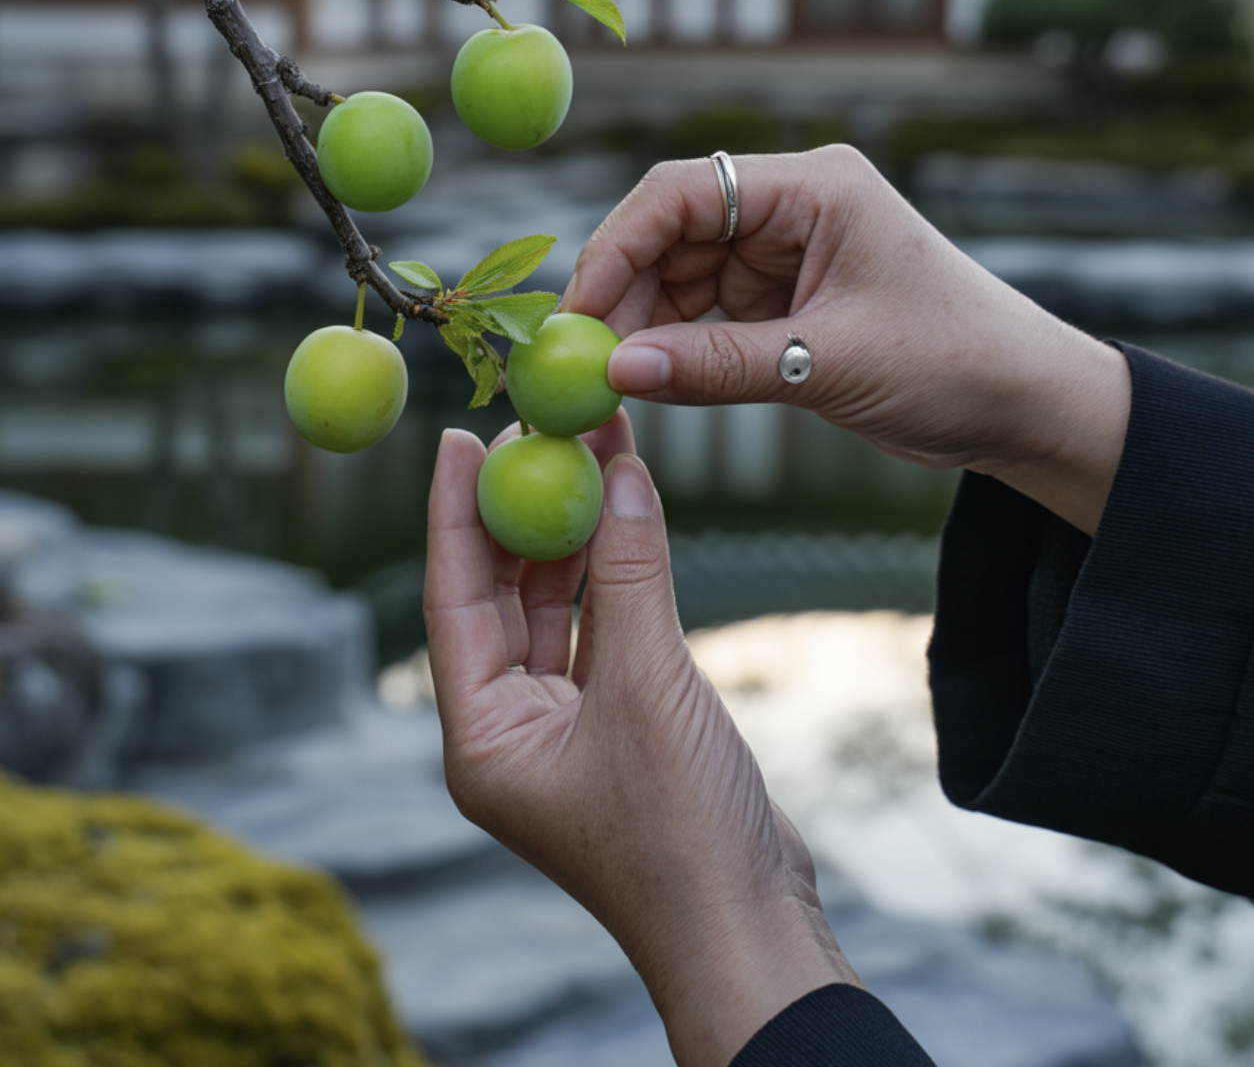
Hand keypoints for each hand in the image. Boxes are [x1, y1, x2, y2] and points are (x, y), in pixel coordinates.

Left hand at [424, 410, 857, 1066]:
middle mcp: (513, 729)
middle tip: (539, 432)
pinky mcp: (622, 724)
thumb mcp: (648, 685)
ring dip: (576, 536)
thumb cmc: (680, 833)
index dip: (453, 513)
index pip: (452, 600)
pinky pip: (605, 630)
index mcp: (482, 737)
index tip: (457, 437)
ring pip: (557, 609)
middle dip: (521, 512)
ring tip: (594, 453)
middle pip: (501, 596)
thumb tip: (619, 472)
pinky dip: (617, 575)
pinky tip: (630, 516)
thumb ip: (628, 575)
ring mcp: (568, 727)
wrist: (750, 925)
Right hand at [563, 147, 1129, 534]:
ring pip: (682, 276)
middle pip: (673, 233)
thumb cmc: (954, 363)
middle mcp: (794, 207)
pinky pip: (709, 314)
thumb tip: (614, 370)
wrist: (1025, 406)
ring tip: (607, 380)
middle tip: (578, 360)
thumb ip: (717, 366)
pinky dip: (676, 346)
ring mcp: (788, 254)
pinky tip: (647, 380)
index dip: (619, 245)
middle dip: (624, 292)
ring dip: (644, 324)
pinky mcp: (787, 300)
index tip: (578, 311)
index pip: (686, 192)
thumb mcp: (828, 364)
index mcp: (815, 187)